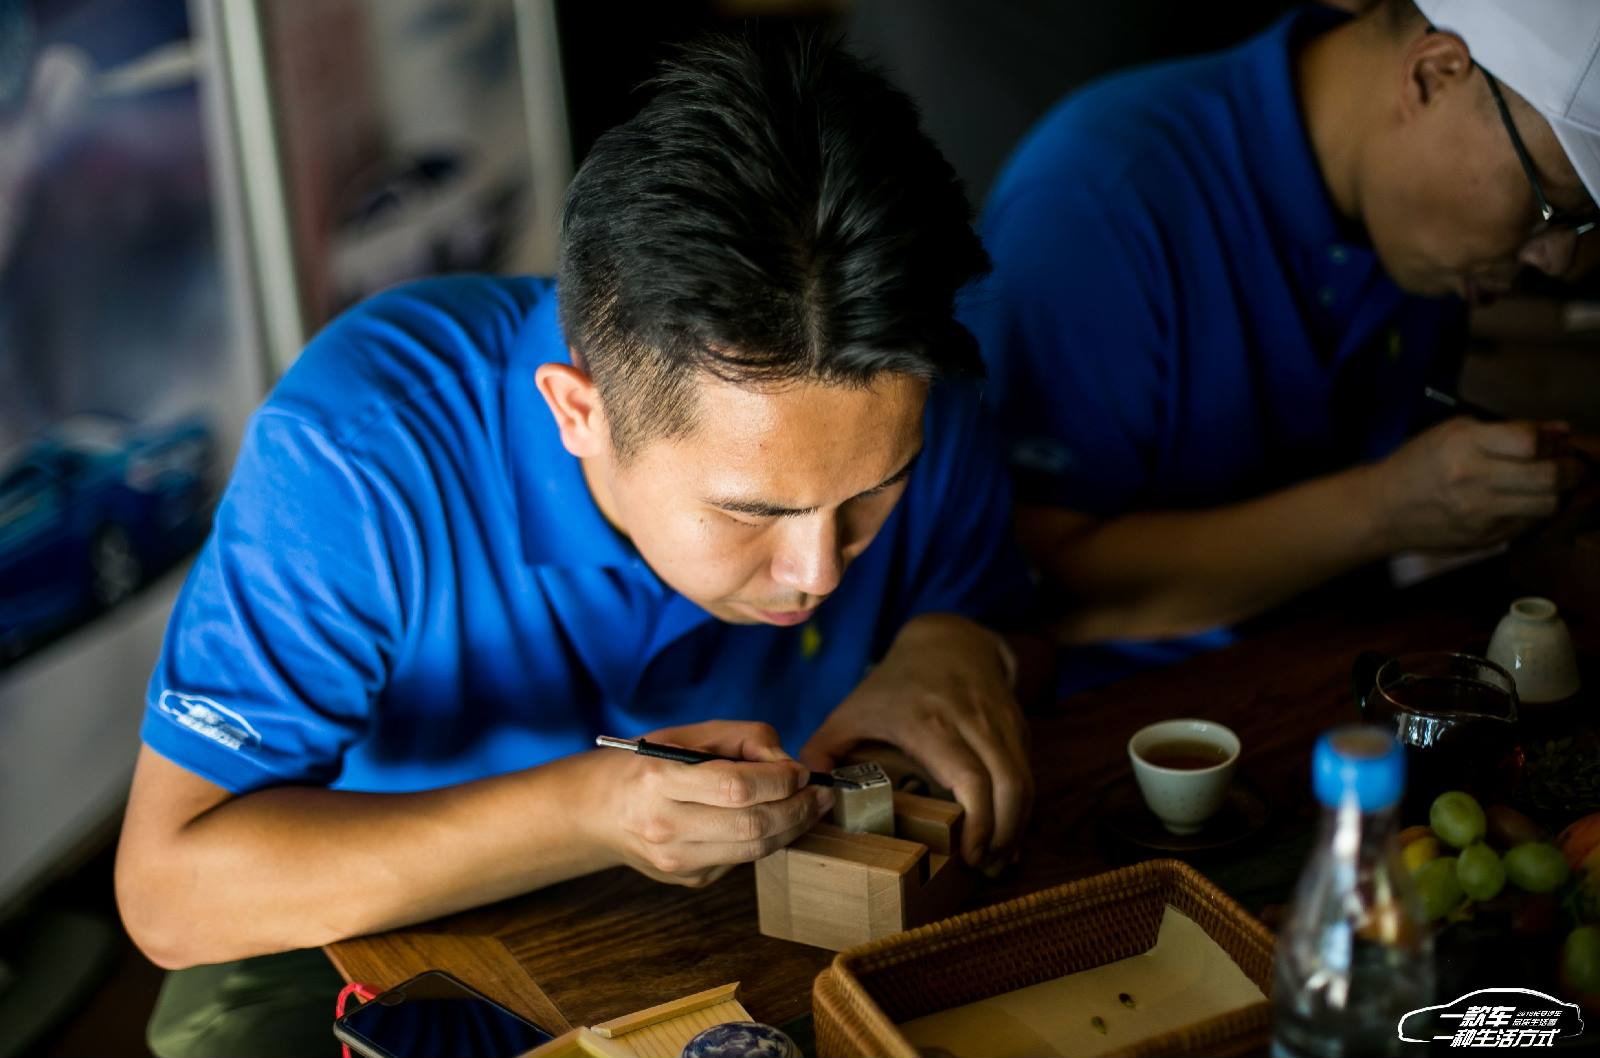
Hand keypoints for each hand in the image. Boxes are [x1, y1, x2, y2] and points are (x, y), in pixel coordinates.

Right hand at [591, 720, 832, 887]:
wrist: (599, 811)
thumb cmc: (647, 764)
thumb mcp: (687, 734)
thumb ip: (743, 738)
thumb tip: (789, 765)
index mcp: (659, 781)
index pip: (736, 787)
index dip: (779, 779)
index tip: (801, 770)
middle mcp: (664, 826)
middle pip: (752, 825)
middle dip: (798, 809)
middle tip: (821, 794)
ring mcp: (676, 861)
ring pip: (755, 850)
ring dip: (793, 828)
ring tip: (811, 807)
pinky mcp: (688, 880)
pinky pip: (742, 860)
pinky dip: (765, 839)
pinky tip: (773, 821)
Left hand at [799, 614, 1031, 868]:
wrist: (947, 641)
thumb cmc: (895, 684)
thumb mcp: (852, 710)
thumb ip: (822, 750)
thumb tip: (805, 793)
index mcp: (929, 723)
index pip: (970, 777)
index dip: (978, 822)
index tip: (968, 855)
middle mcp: (973, 721)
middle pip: (1010, 786)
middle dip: (1004, 835)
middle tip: (984, 867)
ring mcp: (1001, 722)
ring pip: (1026, 782)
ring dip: (1018, 827)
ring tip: (996, 860)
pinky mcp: (1018, 727)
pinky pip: (1030, 773)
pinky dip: (1024, 810)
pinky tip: (1007, 836)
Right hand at [1372, 417, 1583, 550]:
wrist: (1382, 509)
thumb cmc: (1418, 463)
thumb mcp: (1454, 432)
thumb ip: (1508, 430)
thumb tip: (1561, 432)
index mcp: (1464, 446)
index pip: (1529, 442)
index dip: (1551, 440)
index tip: (1555, 441)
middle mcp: (1474, 480)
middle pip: (1549, 477)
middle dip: (1572, 469)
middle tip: (1571, 466)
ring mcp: (1481, 514)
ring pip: (1548, 505)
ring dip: (1557, 494)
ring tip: (1548, 485)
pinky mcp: (1485, 538)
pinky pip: (1530, 524)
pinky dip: (1535, 511)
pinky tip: (1523, 502)